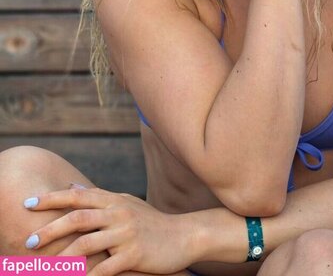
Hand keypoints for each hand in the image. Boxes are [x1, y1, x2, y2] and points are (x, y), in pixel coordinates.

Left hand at [23, 187, 197, 275]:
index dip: (52, 199)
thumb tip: (71, 187)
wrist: (183, 235)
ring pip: (87, 244)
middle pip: (78, 218)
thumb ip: (99, 196)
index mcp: (114, 200)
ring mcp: (126, 234)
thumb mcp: (125, 202)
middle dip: (50, 229)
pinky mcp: (134, 254)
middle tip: (29, 241)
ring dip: (62, 257)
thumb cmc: (150, 220)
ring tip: (45, 268)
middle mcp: (118, 213)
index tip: (29, 204)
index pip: (77, 196)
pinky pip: (106, 267)